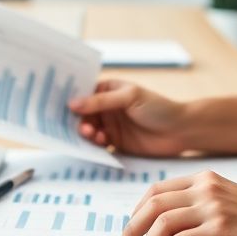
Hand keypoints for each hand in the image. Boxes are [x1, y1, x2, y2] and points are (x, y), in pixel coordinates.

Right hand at [69, 80, 189, 156]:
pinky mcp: (116, 143)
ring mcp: (111, 125)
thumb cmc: (158, 107)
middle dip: (77, 119)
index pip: (85, 92)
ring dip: (86, 132)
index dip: (71, 97)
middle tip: (79, 126)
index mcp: (109, 90)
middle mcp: (107, 107)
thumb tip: (72, 103)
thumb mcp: (129, 98)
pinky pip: (98, 144)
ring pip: (88, 129)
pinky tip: (100, 143)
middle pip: (83, 113)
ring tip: (92, 134)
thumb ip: (101, 101)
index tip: (56, 103)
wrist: (180, 131)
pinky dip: (94, 145)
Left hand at [116, 171, 236, 235]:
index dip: (136, 211)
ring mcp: (213, 209)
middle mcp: (205, 189)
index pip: (156, 190)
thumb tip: (161, 223)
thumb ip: (196, 202)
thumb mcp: (224, 197)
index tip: (129, 228)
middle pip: (153, 204)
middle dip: (131, 228)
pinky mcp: (220, 231)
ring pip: (163, 222)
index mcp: (203, 179)